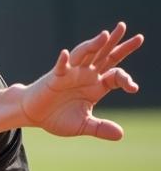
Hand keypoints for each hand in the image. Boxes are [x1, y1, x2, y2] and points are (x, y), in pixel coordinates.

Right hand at [18, 22, 143, 139]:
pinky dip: (62, 61)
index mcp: (96, 85)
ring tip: (105, 35)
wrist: (33, 115)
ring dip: (94, 44)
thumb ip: (100, 128)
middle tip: (137, 36)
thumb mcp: (82, 125)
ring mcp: (71, 73)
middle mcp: (86, 75)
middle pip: (106, 56)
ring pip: (85, 54)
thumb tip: (120, 135)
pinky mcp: (55, 77)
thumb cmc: (57, 117)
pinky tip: (64, 54)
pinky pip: (60, 67)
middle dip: (120, 45)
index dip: (126, 79)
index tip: (133, 88)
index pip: (116, 75)